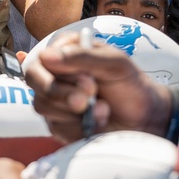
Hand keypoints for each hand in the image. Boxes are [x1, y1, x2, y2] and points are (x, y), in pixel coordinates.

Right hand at [24, 32, 171, 143]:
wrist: (144, 118)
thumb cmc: (129, 83)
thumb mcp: (114, 63)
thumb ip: (82, 56)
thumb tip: (45, 56)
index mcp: (66, 51)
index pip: (42, 57)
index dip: (59, 72)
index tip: (89, 81)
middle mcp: (56, 73)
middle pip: (34, 79)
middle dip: (61, 93)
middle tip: (87, 99)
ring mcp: (55, 99)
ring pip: (41, 105)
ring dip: (74, 111)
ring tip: (103, 109)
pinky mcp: (59, 124)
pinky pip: (55, 127)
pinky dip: (79, 127)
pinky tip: (99, 121)